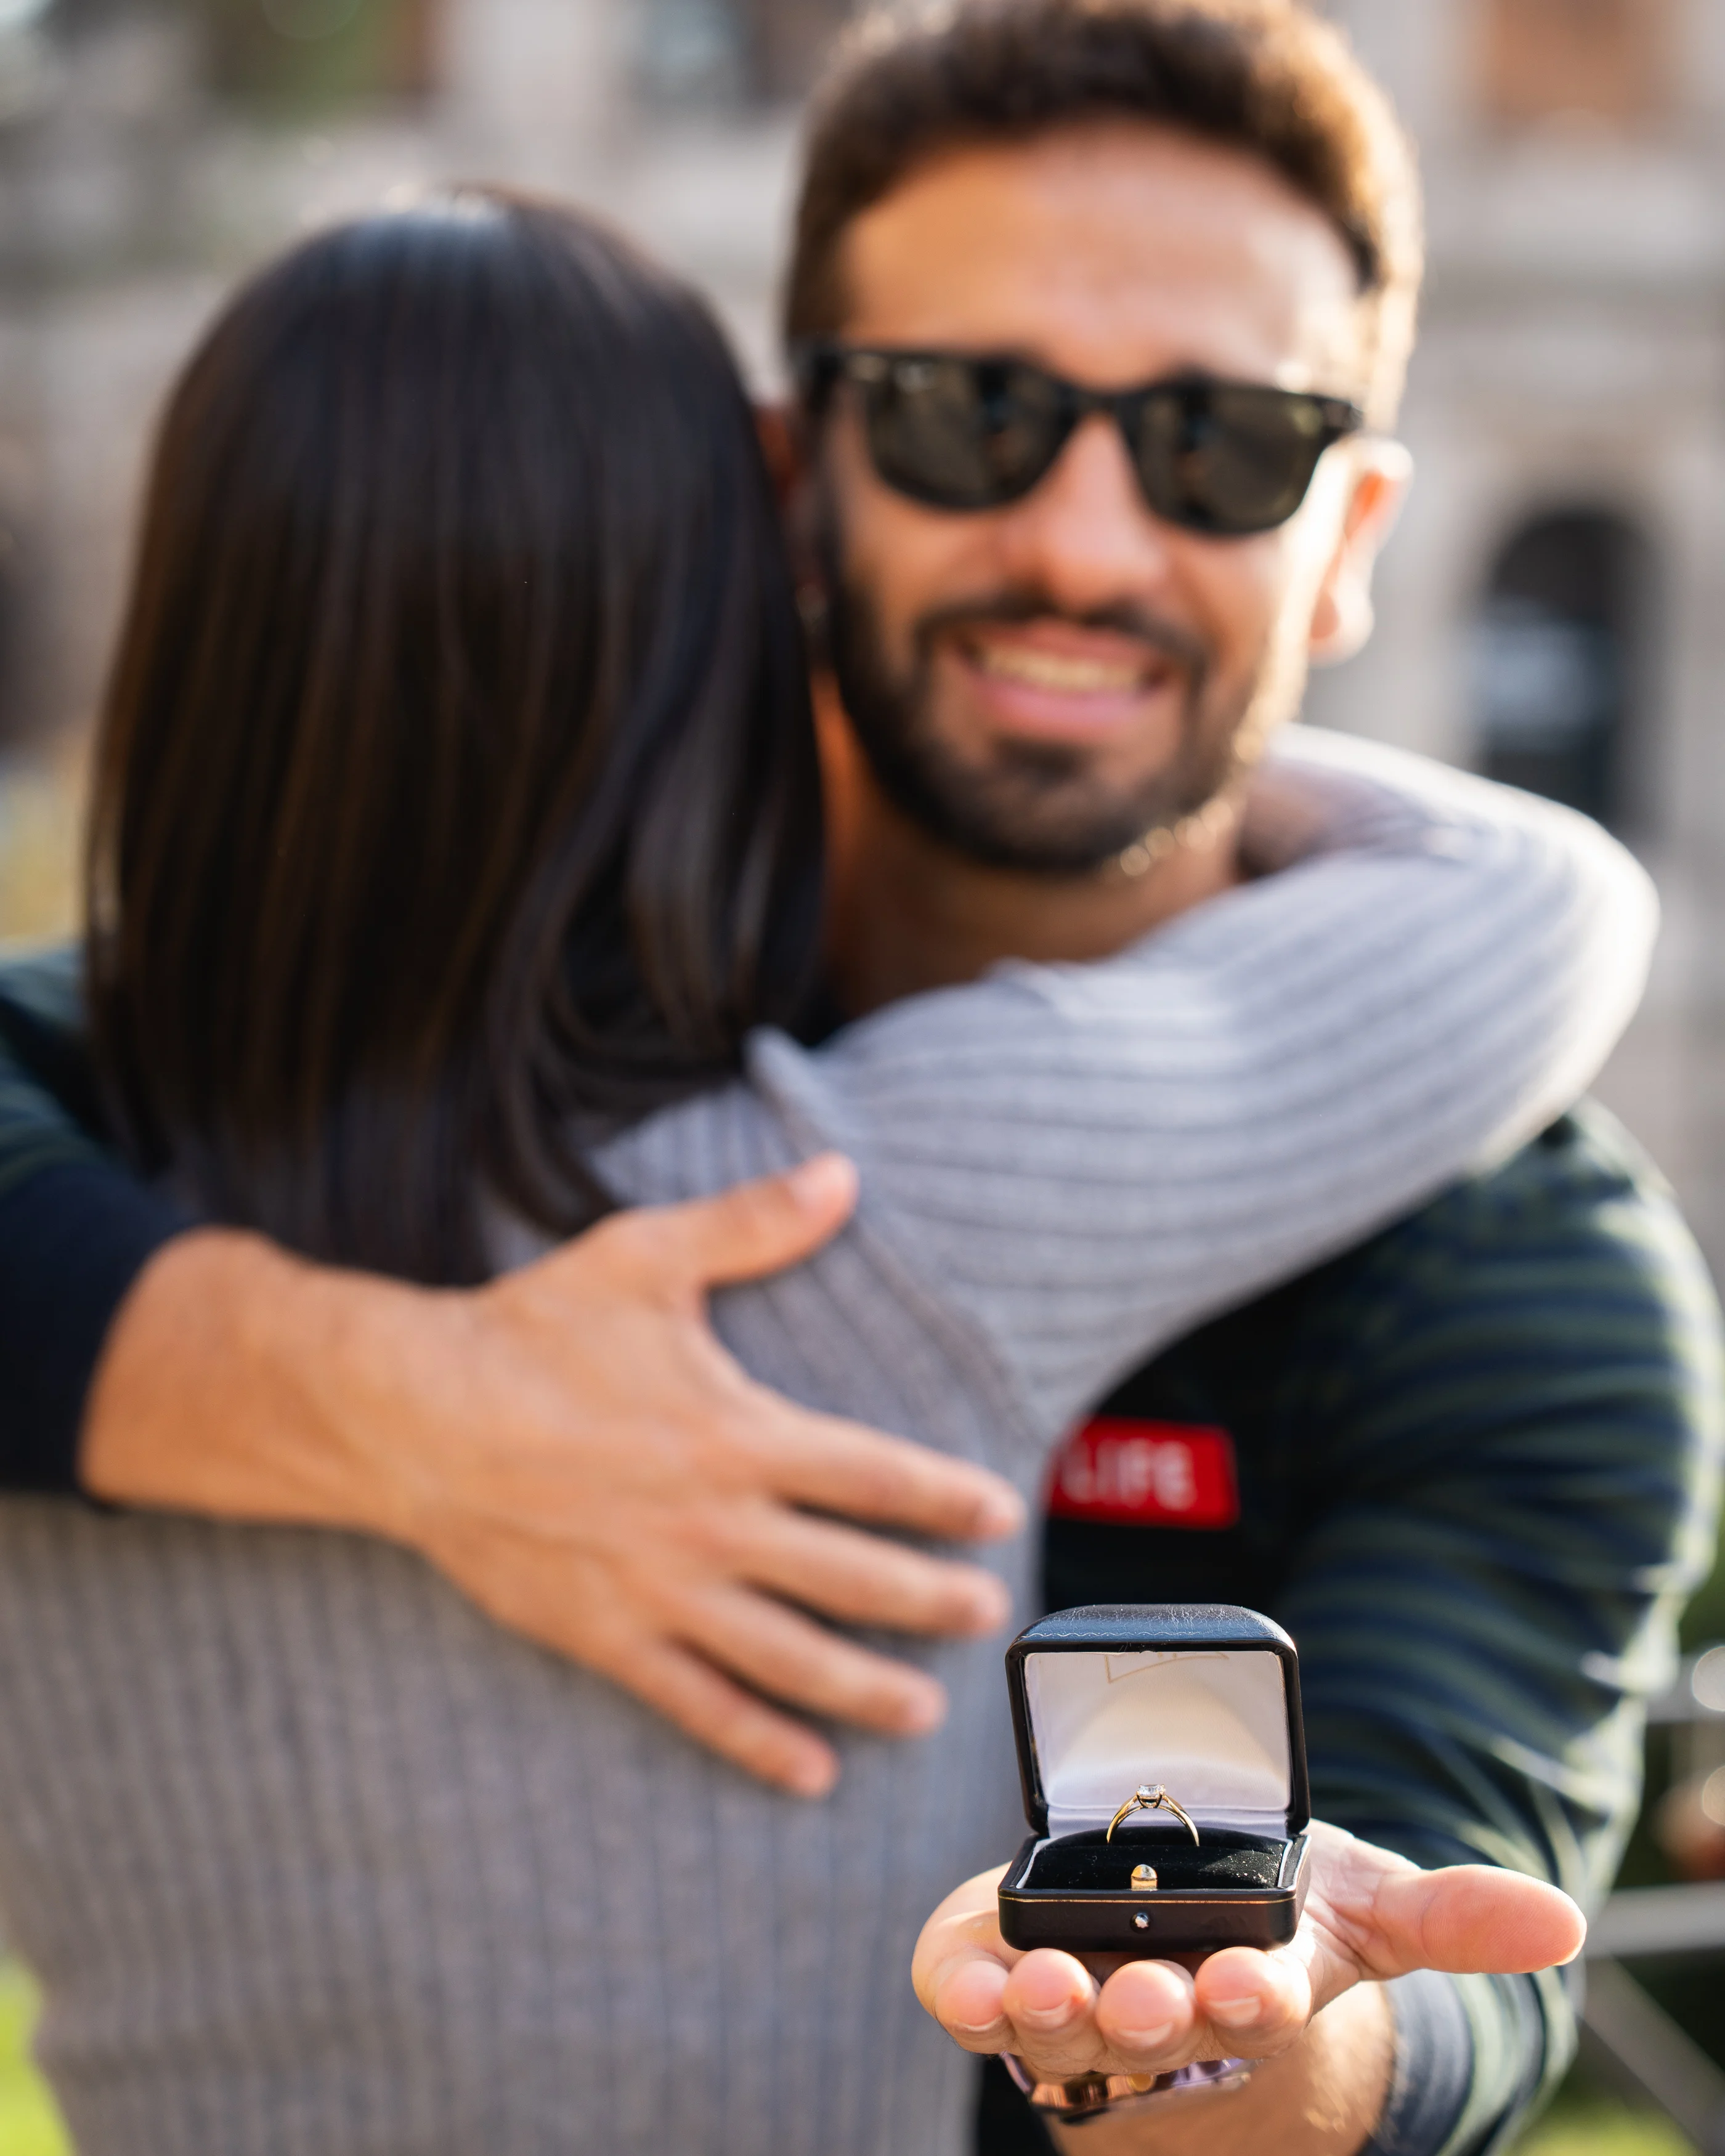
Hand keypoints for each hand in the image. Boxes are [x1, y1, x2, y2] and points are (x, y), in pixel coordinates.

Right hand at [82, 1154, 1025, 1797]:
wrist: (412, 1418)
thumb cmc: (531, 1332)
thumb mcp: (645, 1257)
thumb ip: (753, 1223)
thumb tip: (844, 1174)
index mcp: (737, 1435)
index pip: (872, 1475)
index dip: (945, 1497)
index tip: (1000, 1512)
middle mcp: (714, 1525)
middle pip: (852, 1576)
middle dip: (930, 1599)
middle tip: (988, 1614)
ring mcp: (663, 1591)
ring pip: (789, 1656)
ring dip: (865, 1686)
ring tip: (925, 1709)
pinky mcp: (608, 1637)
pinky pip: (698, 1703)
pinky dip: (758, 1741)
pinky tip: (809, 1771)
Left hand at [913, 1821, 1583, 2084]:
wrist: (1169, 1927)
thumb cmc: (1274, 1921)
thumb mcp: (1361, 1903)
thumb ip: (1448, 1914)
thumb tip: (1560, 1921)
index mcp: (1248, 1989)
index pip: (1256, 2005)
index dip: (1253, 1996)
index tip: (1251, 1981)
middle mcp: (1157, 2009)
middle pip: (1150, 2025)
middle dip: (1147, 2013)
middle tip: (1144, 1992)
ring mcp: (1070, 2000)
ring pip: (1053, 2028)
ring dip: (1047, 2013)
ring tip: (1044, 1984)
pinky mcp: (992, 1973)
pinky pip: (965, 1996)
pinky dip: (960, 1991)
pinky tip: (963, 1979)